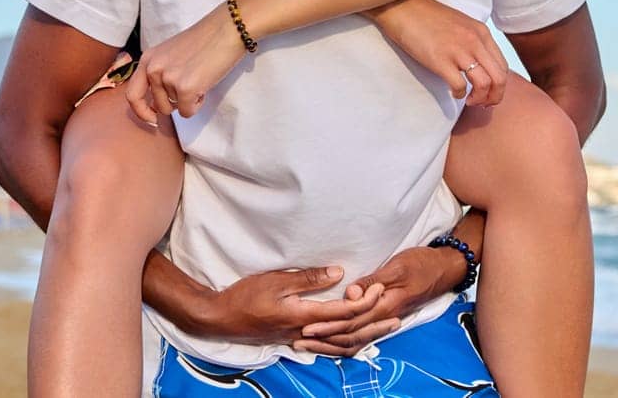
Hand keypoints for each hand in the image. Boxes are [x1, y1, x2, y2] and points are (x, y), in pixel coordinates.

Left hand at [126, 4, 245, 120]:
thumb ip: (159, 73)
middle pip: (158, 106)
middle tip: (190, 86)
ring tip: (199, 79)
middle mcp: (153, 69)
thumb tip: (156, 106)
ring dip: (188, 100)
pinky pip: (187, 112)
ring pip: (175, 109)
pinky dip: (197, 104)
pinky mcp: (185, 88)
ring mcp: (168, 78)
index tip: (152, 119)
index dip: (141, 111)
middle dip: (175, 103)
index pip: (132, 94)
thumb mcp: (170, 54)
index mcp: (147, 59)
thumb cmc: (204, 40)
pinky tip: (205, 85)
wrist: (227, 29)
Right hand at [190, 266, 387, 345]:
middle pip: (346, 334)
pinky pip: (324, 345)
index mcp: (303, 317)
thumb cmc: (246, 296)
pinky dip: (342, 342)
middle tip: (397, 319)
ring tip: (382, 332)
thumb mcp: (278, 280)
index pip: (343, 313)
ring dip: (362, 337)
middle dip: (373, 326)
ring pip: (337, 344)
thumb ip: (310, 279)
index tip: (380, 288)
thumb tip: (340, 273)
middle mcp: (304, 333)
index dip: (365, 302)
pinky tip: (351, 339)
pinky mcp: (292, 340)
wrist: (220, 318)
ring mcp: (298, 339)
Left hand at [293, 245, 464, 356]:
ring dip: (332, 344)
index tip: (307, 327)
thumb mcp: (398, 266)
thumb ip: (374, 280)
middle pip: (350, 335)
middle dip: (324, 340)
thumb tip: (350, 294)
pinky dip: (346, 341)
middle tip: (299, 341)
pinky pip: (363, 335)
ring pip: (356, 340)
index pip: (352, 321)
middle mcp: (385, 317)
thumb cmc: (422, 263)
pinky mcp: (386, 316)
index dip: (328, 326)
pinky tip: (334, 341)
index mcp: (386, 305)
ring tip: (311, 344)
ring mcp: (386, 319)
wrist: (445, 268)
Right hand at [371, 0, 508, 105]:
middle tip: (483, 103)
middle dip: (494, 97)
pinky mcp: (440, 60)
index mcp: (481, 32)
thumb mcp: (461, 24)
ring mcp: (458, 50)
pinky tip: (453, 93)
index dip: (500, 86)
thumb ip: (474, 41)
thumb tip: (480, 64)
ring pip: (485, 84)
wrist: (403, 6)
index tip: (489, 93)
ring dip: (479, 99)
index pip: (503, 66)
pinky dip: (459, 95)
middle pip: (499, 78)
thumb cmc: (428, 17)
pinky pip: (460, 86)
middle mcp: (475, 41)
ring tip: (469, 100)